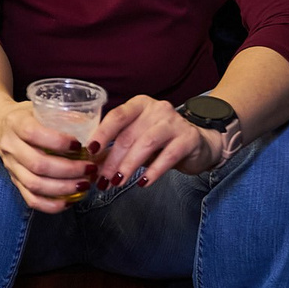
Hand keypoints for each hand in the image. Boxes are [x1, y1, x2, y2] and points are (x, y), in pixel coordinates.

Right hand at [0, 100, 96, 213]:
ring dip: (63, 188)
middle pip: (38, 164)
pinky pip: (31, 199)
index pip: (33, 133)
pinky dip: (51, 205)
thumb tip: (97, 131)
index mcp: (16, 123)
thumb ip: (65, 116)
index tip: (79, 145)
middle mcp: (10, 146)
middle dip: (69, 170)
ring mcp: (11, 167)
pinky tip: (69, 201)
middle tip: (90, 168)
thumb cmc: (27, 116)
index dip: (57, 141)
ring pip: (35, 184)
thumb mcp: (41, 108)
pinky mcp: (14, 182)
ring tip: (84, 184)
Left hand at [90, 95, 220, 187]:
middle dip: (112, 160)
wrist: (199, 144)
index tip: (90, 151)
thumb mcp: (137, 141)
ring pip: (146, 144)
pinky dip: (153, 171)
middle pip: (129, 134)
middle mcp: (156, 109)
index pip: (117, 116)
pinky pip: (168, 155)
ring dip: (129, 166)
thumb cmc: (161, 142)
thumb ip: (115, 149)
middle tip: (102, 179)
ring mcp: (174, 122)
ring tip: (118, 182)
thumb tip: (91, 166)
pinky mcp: (189, 138)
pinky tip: (143, 182)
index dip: (102, 133)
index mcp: (139, 105)